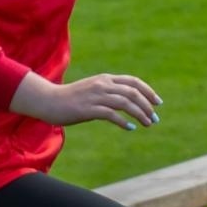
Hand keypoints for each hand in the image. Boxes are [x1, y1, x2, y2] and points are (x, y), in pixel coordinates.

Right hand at [10, 71, 161, 129]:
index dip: (148, 91)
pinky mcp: (88, 109)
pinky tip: (131, 128)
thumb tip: (125, 102)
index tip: (158, 102)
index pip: (133, 81)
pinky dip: (123, 121)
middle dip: (147, 105)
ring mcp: (95, 96)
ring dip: (140, 114)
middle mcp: (102, 85)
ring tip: (148, 124)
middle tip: (155, 118)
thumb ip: (107, 92)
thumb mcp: (92, 90)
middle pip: (132, 92)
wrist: (49, 100)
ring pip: (125, 103)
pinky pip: (111, 114)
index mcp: (105, 79)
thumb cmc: (71, 98)